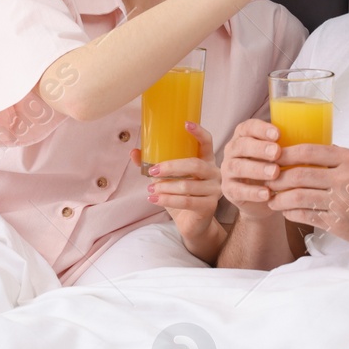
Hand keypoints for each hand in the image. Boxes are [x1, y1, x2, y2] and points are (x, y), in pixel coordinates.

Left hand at [130, 122, 221, 254]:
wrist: (192, 224)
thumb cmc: (181, 196)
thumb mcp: (166, 178)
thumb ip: (154, 164)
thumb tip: (134, 152)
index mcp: (206, 161)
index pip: (207, 143)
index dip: (199, 132)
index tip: (185, 124)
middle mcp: (214, 174)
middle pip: (194, 165)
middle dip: (171, 167)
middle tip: (152, 170)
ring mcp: (214, 191)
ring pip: (187, 185)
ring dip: (165, 187)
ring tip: (150, 188)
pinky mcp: (209, 207)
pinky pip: (186, 201)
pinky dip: (167, 200)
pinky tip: (154, 199)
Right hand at [221, 118, 282, 215]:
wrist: (265, 198)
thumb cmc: (276, 168)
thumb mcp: (282, 154)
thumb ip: (290, 144)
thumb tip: (316, 136)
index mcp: (244, 136)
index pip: (248, 127)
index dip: (261, 129)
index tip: (278, 134)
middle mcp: (233, 151)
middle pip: (241, 145)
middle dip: (259, 148)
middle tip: (277, 153)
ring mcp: (227, 170)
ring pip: (237, 167)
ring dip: (256, 169)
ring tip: (275, 173)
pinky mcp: (228, 189)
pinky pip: (237, 189)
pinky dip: (252, 192)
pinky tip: (267, 193)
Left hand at [264, 143, 348, 252]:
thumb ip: (340, 159)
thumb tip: (313, 150)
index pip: (309, 151)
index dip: (286, 153)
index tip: (272, 155)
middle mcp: (345, 179)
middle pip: (298, 174)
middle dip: (276, 177)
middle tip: (265, 178)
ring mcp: (341, 203)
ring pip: (298, 197)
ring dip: (279, 198)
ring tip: (271, 198)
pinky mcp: (338, 223)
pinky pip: (306, 215)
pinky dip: (291, 213)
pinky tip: (285, 211)